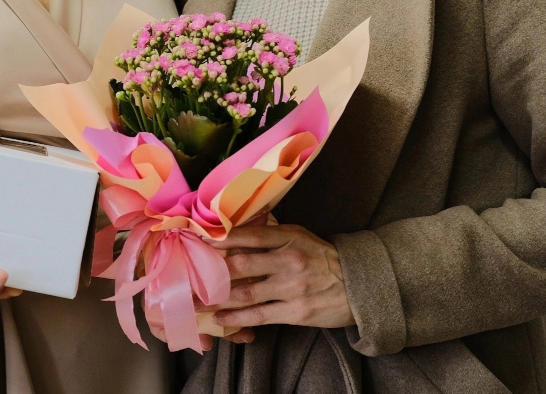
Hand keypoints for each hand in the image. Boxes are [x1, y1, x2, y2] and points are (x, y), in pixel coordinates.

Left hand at [204, 223, 354, 329]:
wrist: (358, 284)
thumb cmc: (322, 257)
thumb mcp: (299, 235)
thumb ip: (271, 234)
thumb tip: (235, 229)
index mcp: (289, 237)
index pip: (249, 235)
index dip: (220, 238)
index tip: (196, 240)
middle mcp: (289, 260)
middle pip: (241, 265)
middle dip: (211, 271)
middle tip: (187, 275)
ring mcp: (292, 288)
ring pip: (246, 293)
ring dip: (217, 298)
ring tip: (195, 300)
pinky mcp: (295, 312)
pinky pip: (259, 315)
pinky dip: (237, 317)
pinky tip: (220, 317)